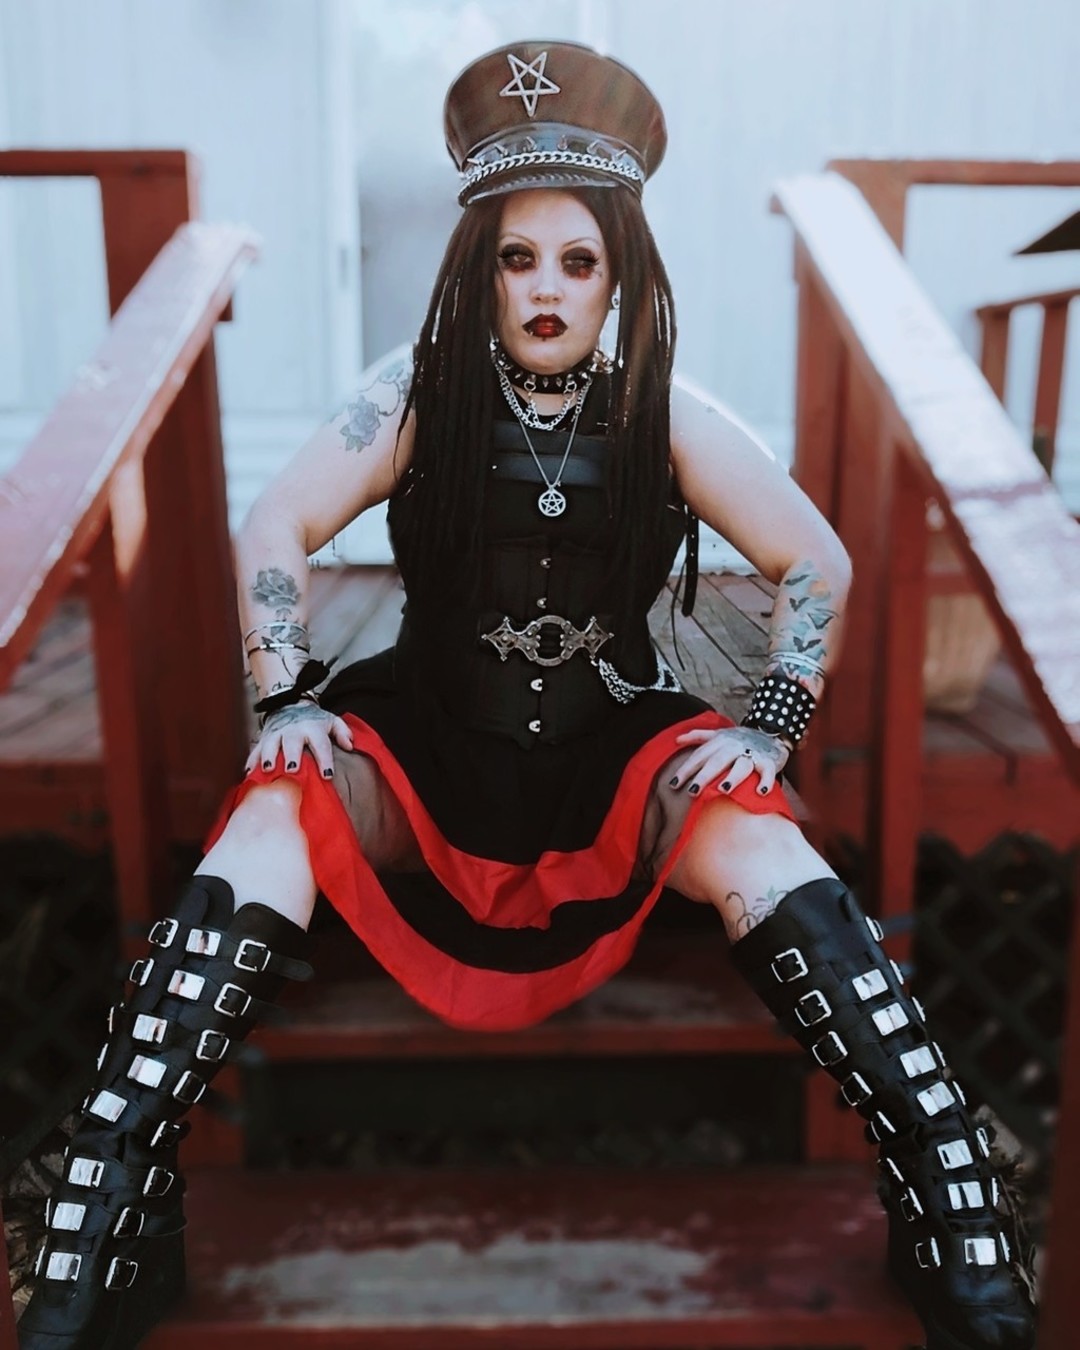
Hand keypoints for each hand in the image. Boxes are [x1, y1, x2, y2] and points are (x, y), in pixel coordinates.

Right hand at [246, 700, 353, 779]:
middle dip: (292, 755)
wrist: (289, 705)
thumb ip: (343, 732)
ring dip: (268, 756)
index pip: (321, 744)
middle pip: (292, 742)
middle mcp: (293, 730)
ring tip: (267, 769)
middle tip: (292, 769)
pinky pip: (255, 749)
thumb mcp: (332, 721)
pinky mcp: (263, 739)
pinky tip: (249, 772)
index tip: (327, 774)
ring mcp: (276, 734)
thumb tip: (350, 745)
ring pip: (270, 744)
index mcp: (313, 728)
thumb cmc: (314, 721)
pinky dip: (252, 760)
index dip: (325, 759)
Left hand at [669, 725, 789, 797]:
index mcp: (720, 741)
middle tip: (692, 792)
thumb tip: (677, 740)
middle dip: (704, 776)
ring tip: (723, 790)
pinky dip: (766, 781)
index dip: (686, 769)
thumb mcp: (719, 734)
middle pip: (717, 761)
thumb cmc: (740, 740)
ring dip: (733, 777)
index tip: (674, 784)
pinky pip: (768, 771)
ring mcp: (752, 754)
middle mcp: (734, 746)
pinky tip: (760, 792)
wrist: (771, 734)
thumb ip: (698, 736)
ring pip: (741, 765)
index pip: (700, 756)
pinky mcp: (769, 762)